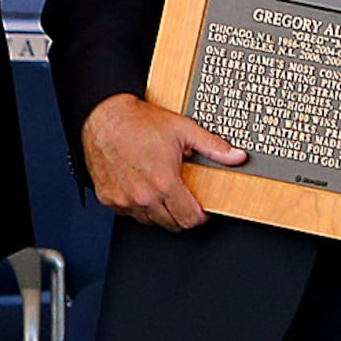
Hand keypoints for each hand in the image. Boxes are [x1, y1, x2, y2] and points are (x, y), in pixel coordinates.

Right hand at [80, 93, 243, 230]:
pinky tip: (142, 190)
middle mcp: (143, 196)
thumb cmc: (138, 122)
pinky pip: (128, 214)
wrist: (104, 116)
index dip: (200, 217)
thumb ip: (212, 146)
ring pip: (150, 222)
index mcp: (164, 183)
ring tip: (162, 193)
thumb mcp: (183, 129)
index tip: (200, 210)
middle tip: (184, 200)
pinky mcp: (108, 198)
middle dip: (182, 215)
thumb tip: (236, 156)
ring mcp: (124, 200)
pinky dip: (138, 207)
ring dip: (160, 213)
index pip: (189, 219)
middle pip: (171, 225)